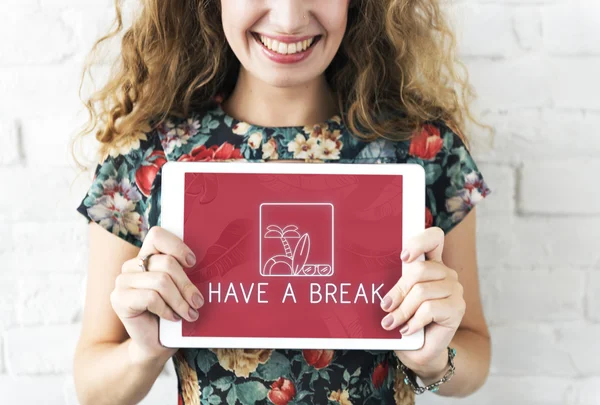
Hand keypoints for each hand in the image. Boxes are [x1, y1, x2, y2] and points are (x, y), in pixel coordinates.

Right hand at [110, 226, 204, 363]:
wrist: (155, 344)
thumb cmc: (172, 314)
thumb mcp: (181, 289)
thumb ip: (186, 272)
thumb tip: (211, 262)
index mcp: (147, 257)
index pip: (157, 235)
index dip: (177, 246)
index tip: (192, 262)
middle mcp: (132, 266)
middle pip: (166, 263)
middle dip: (187, 285)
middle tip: (198, 302)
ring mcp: (123, 281)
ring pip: (160, 281)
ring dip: (179, 300)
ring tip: (189, 313)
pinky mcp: (118, 299)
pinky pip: (150, 297)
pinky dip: (166, 309)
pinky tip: (172, 317)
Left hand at [379, 227, 464, 379]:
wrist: (420, 350)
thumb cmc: (406, 320)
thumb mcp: (399, 298)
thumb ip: (396, 283)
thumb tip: (376, 280)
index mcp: (431, 264)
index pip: (434, 238)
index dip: (419, 242)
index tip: (403, 257)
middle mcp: (445, 273)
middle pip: (419, 270)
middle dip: (398, 290)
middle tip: (385, 306)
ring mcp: (454, 290)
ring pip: (422, 291)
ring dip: (402, 310)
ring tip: (391, 323)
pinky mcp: (457, 308)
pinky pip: (429, 309)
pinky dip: (414, 321)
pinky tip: (407, 330)